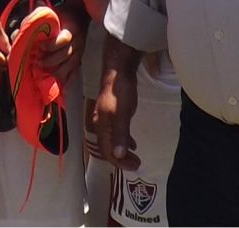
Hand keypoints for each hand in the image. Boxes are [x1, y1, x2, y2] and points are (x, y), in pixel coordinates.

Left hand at [40, 1, 87, 86]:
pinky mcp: (78, 61)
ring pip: (68, 68)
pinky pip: (71, 74)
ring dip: (54, 72)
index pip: (64, 40)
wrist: (79, 14)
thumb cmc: (60, 15)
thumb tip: (17, 33)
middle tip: (36, 63)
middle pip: (65, 56)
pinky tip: (51, 81)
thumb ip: (34, 21)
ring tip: (41, 73)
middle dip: (50, 61)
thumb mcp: (49, 13)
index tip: (40, 47)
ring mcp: (79, 53)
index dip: (51, 46)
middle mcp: (77, 43)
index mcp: (71, 30)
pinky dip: (61, 78)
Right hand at [88, 55, 140, 170]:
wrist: (119, 71)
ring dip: (122, 152)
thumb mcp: (122, 113)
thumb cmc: (120, 92)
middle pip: (108, 149)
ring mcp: (106, 119)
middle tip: (137, 164)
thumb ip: (120, 134)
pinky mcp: (113, 114)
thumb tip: (118, 155)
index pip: (107, 151)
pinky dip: (123, 142)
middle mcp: (101, 125)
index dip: (120, 162)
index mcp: (101, 126)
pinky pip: (116, 134)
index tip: (135, 167)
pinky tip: (132, 144)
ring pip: (112, 142)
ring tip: (135, 158)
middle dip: (121, 160)